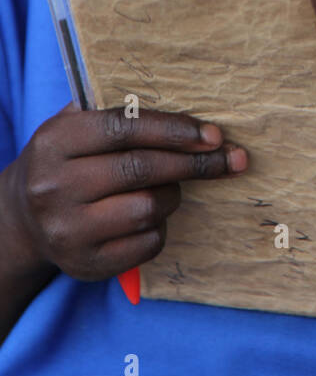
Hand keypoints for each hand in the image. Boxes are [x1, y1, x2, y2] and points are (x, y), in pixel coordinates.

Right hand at [3, 105, 246, 281]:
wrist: (25, 219)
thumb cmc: (68, 161)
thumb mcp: (76, 126)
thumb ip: (120, 111)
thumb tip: (191, 113)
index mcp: (54, 142)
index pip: (123, 128)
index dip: (174, 130)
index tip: (214, 135)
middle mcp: (54, 187)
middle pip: (141, 169)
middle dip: (193, 163)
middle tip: (229, 158)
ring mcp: (68, 230)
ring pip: (148, 208)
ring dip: (172, 195)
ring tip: (169, 188)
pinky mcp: (86, 263)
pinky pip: (147, 243)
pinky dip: (160, 227)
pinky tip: (151, 217)